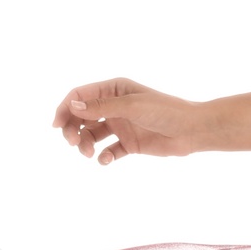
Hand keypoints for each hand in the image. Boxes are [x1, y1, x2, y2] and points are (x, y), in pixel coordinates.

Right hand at [52, 78, 201, 163]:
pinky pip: (110, 150)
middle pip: (82, 116)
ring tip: (88, 154)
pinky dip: (104, 157)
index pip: (81, 95)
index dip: (66, 108)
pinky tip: (105, 161)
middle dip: (73, 129)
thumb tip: (73, 105)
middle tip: (72, 143)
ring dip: (85, 144)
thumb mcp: (132, 106)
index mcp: (114, 89)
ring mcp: (122, 125)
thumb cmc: (166, 111)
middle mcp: (115, 106)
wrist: (192, 130)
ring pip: (93, 135)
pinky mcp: (130, 143)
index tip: (58, 125)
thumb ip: (103, 107)